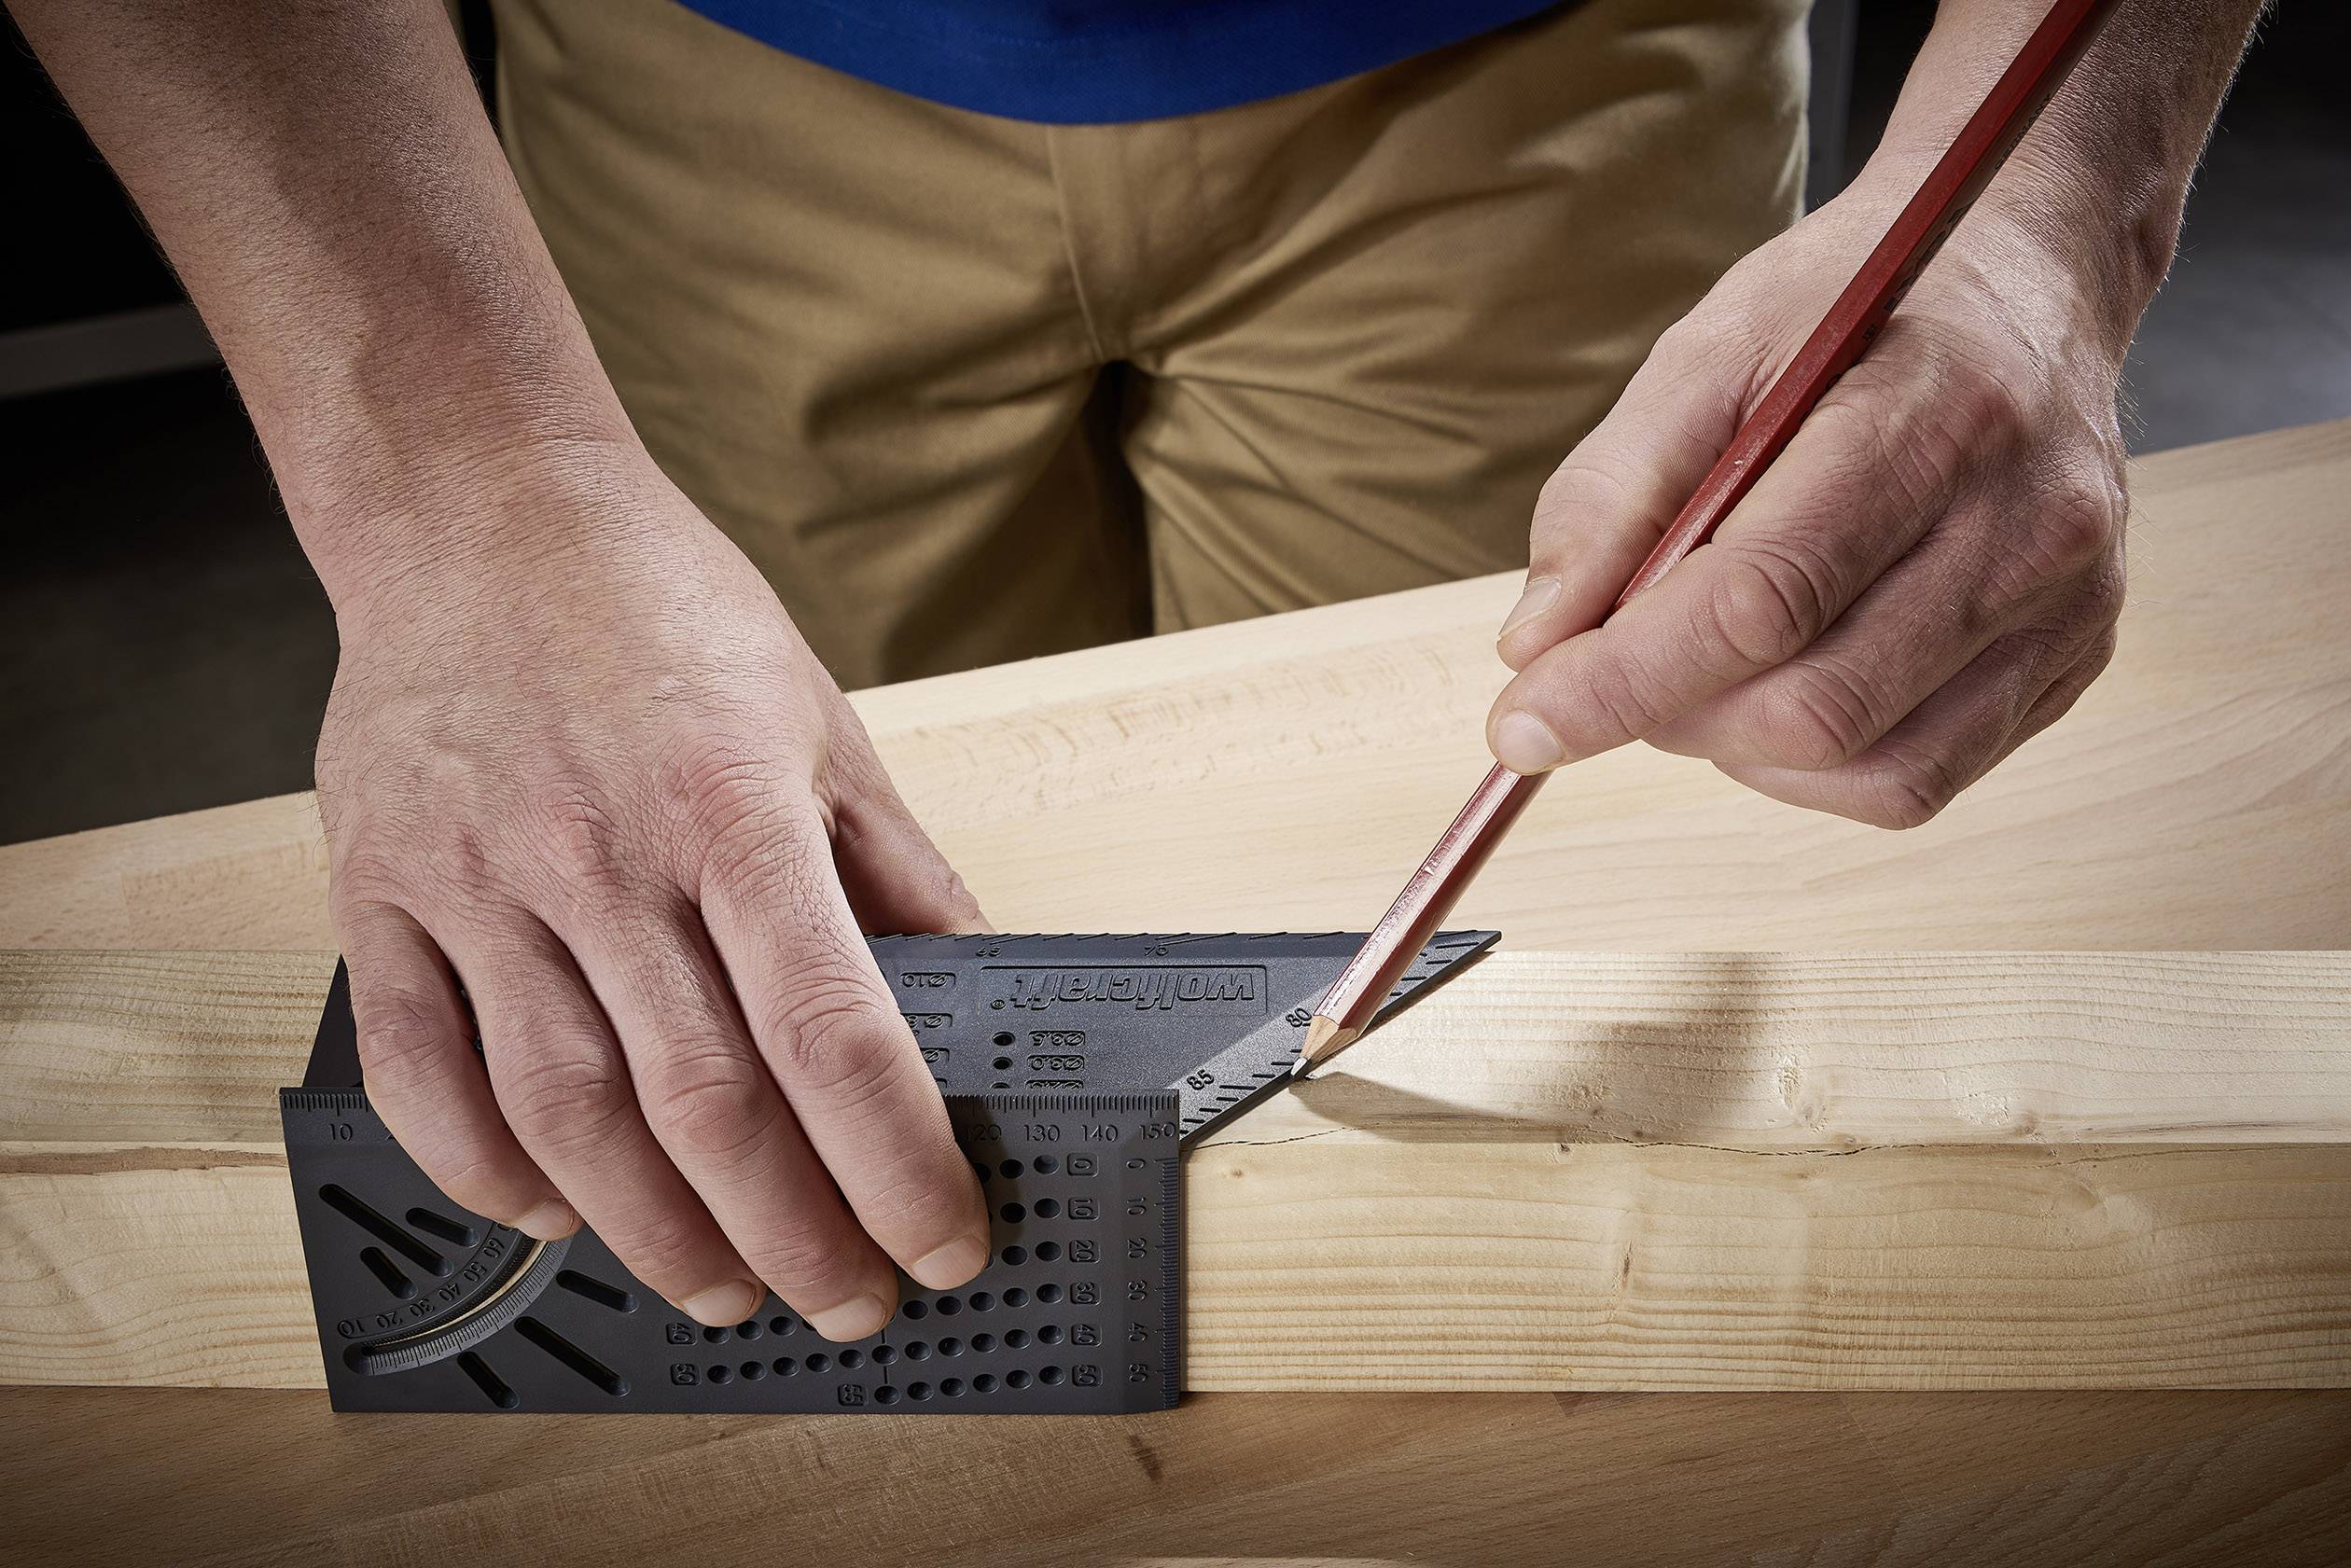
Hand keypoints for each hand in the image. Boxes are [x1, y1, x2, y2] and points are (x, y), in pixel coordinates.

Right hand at [316, 451, 989, 1337]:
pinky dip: (485, 1166)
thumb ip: (897, 870)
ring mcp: (480, 878)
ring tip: (725, 1291)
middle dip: (793, 1234)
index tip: (945, 1241)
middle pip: (704, 1103)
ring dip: (654, 1233)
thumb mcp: (821, 723)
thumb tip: (977, 991)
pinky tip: (555, 1211)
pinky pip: (420, 1068)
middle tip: (848, 1302)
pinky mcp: (383, 890)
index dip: (896, 1160)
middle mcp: (603, 853)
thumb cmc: (663, 612)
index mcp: (733, 807)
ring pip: (565, 1110)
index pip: (833, 1029)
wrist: (479, 510)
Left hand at [1488, 186, 2130, 827]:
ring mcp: (2068, 605)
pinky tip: (1786, 683)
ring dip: (1742, 749)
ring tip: (1707, 664)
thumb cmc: (1857, 309)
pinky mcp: (2074, 659)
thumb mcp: (1710, 351)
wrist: (2026, 276)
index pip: (1761, 601)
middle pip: (1816, 706)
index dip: (1624, 682)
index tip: (1520, 722)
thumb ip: (1613, 494)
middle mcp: (2027, 525)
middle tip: (1620, 665)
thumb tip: (1535, 648)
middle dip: (1675, 714)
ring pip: (1871, 767)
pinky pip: (1919, 778)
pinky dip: (1817, 765)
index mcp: (1934, 419)